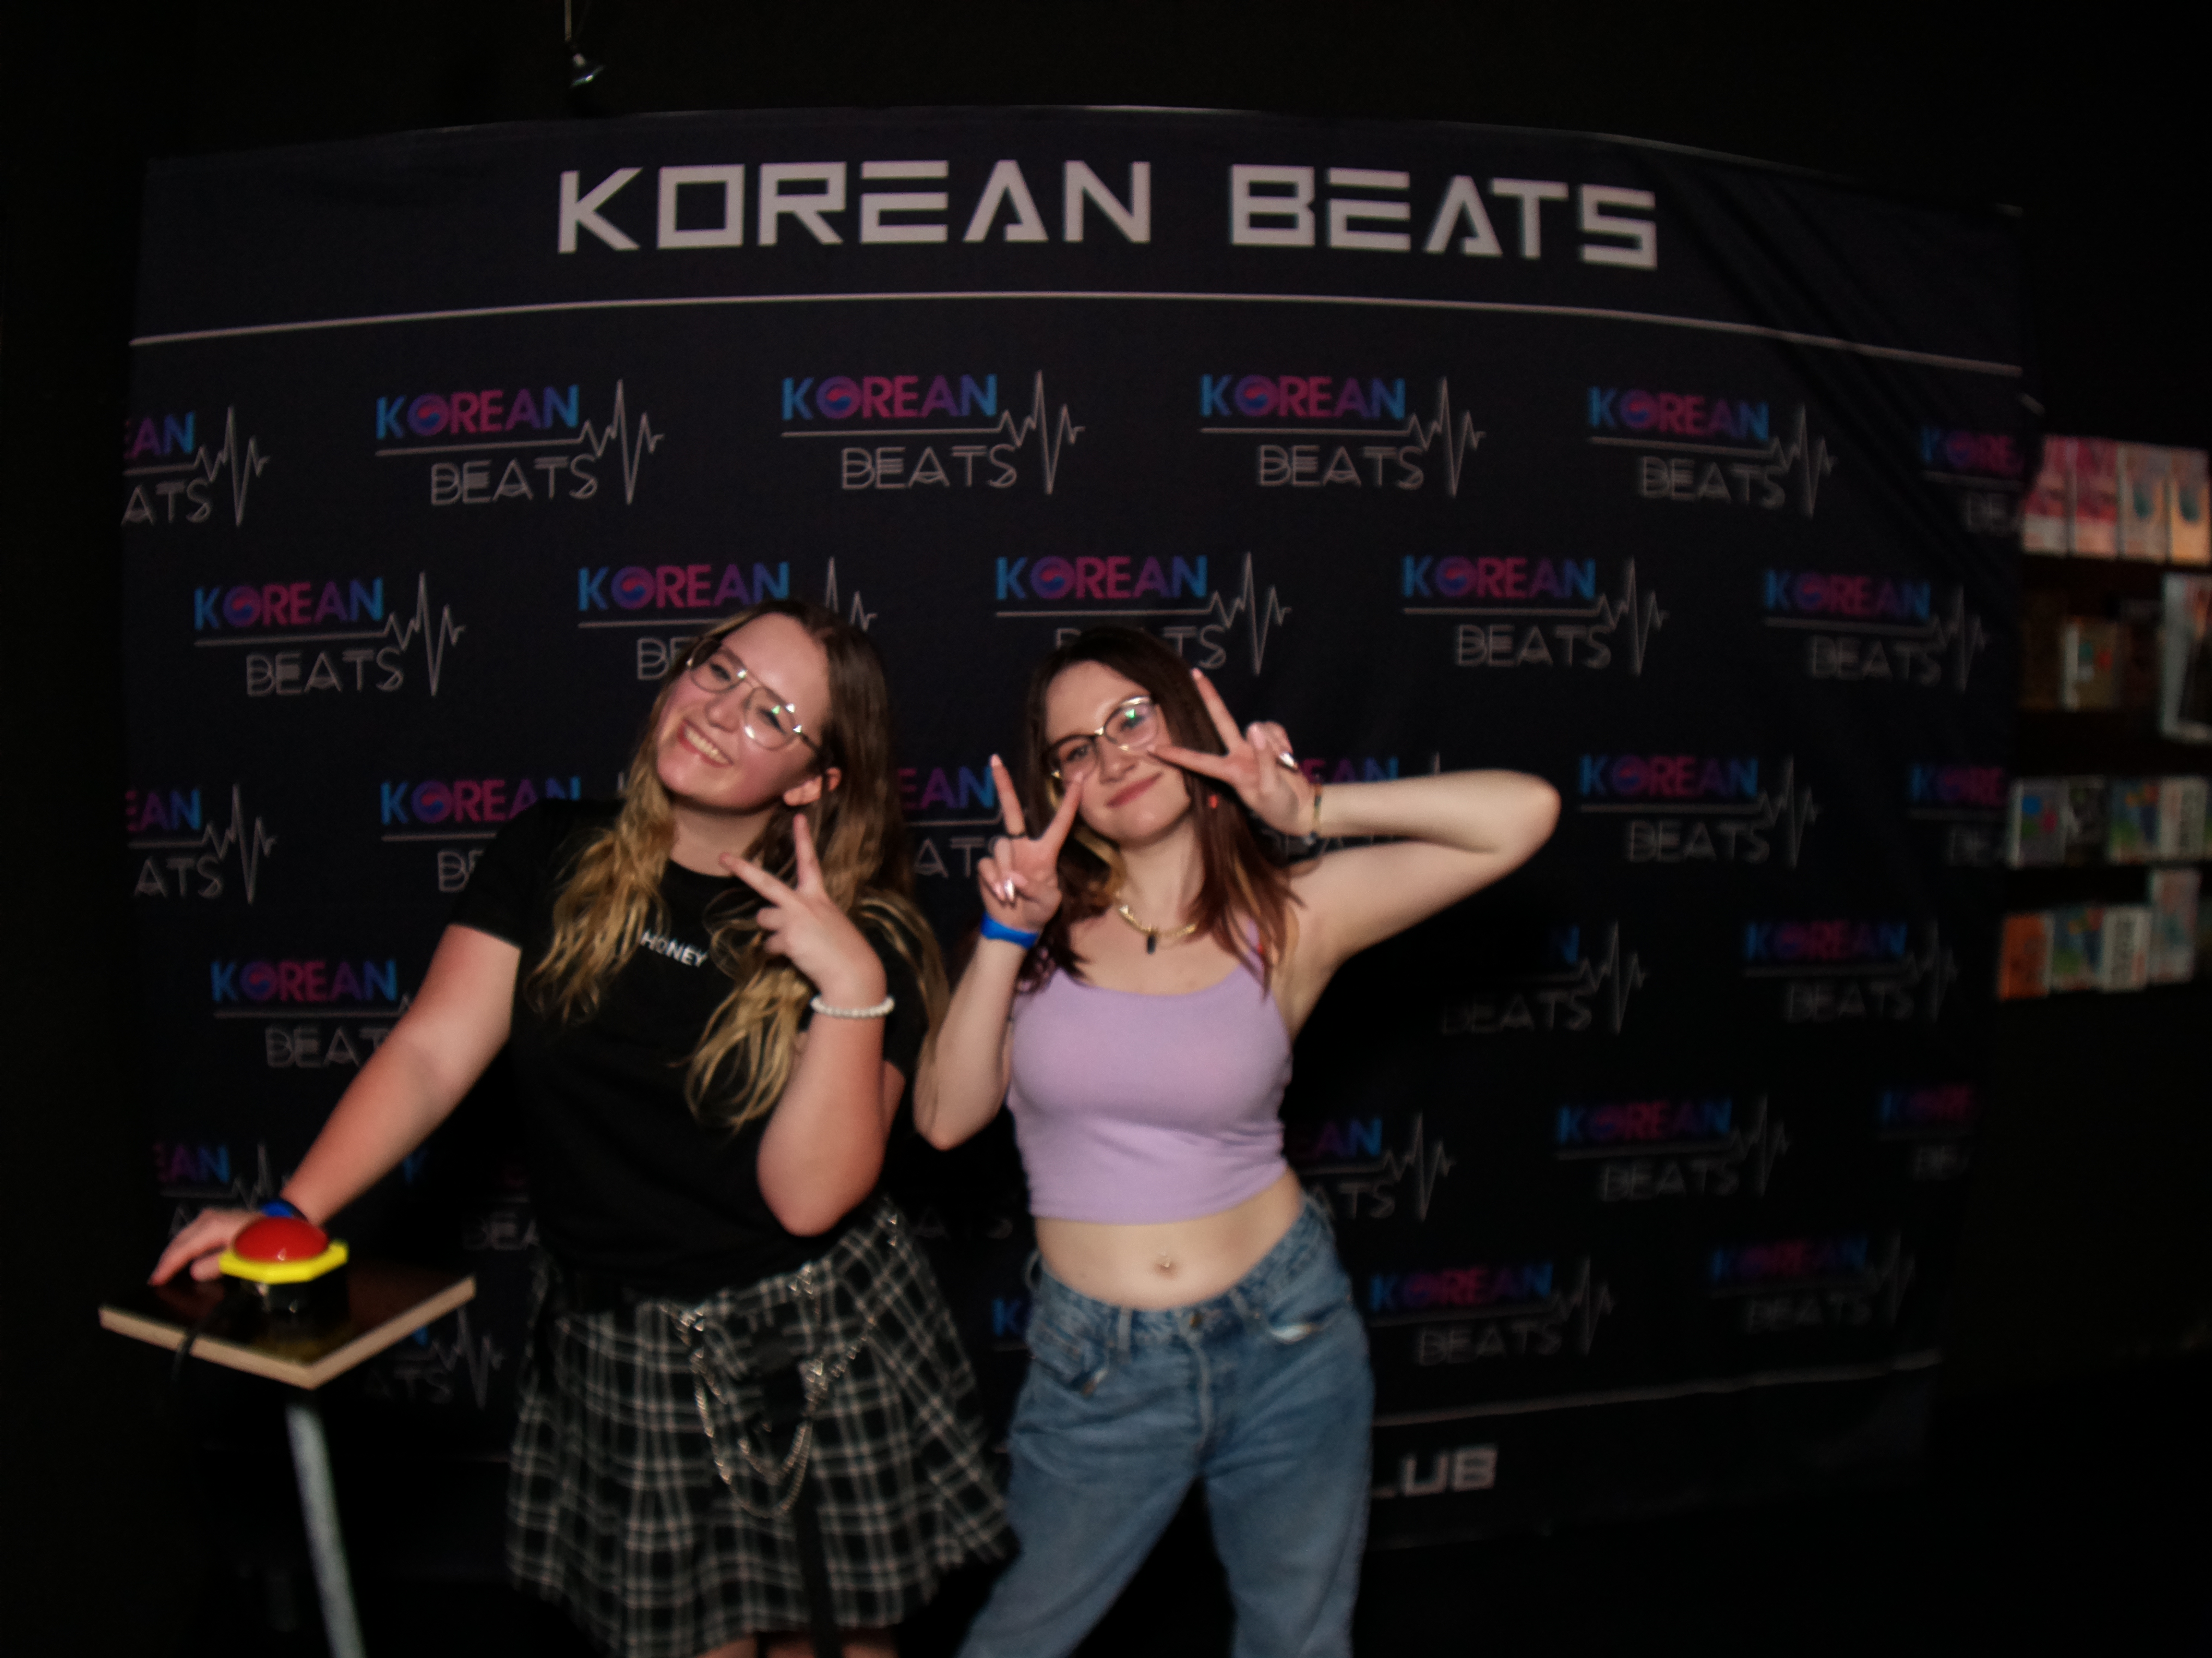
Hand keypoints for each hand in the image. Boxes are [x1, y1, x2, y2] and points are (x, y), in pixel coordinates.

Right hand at [152, 1206, 257, 1283]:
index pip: (182, 1250)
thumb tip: (193, 1272)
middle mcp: (207, 1219)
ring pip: (185, 1236)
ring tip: (166, 1270)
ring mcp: (212, 1216)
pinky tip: (184, 1257)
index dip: (168, 1267)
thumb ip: (216, 1264)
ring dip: (176, 1253)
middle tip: (156, 1278)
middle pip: (180, 1241)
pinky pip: (194, 1235)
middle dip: (167, 1259)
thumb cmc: (264, 1240)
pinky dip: (186, 1246)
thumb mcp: (241, 1255)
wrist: (285, 1219)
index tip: (155, 1281)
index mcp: (211, 1227)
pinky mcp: (217, 1219)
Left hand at [723, 814, 886, 1007]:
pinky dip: (778, 953)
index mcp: (819, 896)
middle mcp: (804, 902)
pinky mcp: (787, 938)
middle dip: (742, 869)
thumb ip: (807, 916)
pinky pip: (769, 945)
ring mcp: (794, 919)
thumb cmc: (845, 950)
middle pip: (765, 882)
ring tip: (795, 943)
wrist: (854, 972)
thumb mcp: (830, 923)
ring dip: (772, 931)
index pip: (809, 862)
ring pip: (763, 919)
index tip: (797, 817)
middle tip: (722, 857)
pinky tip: (797, 958)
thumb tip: (782, 926)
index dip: (803, 839)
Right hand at [976, 754, 1080, 935]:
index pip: (1059, 823)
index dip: (1069, 802)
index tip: (1079, 778)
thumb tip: (1013, 876)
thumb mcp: (1049, 902)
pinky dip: (993, 880)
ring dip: (1004, 871)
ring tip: (1011, 895)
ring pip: (999, 846)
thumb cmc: (1039, 910)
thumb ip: (1036, 888)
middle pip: (1012, 812)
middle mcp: (1023, 847)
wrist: (1016, 926)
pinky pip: (987, 865)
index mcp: (1045, 852)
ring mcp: (1004, 856)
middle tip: (995, 760)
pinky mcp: (987, 867)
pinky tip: (1000, 894)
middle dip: (1003, 786)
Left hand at [1155, 668, 1315, 836]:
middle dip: (1210, 697)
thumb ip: (1263, 759)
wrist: (1300, 807)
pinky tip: (1288, 757)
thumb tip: (1255, 727)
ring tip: (1283, 766)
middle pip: (1221, 720)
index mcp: (1230, 770)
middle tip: (1195, 673)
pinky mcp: (1271, 742)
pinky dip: (1283, 741)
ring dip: (1274, 744)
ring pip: (1260, 727)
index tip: (1155, 749)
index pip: (1199, 761)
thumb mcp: (1269, 788)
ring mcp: (1254, 747)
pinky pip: (1274, 729)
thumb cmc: (1277, 805)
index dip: (1178, 754)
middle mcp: (1237, 754)